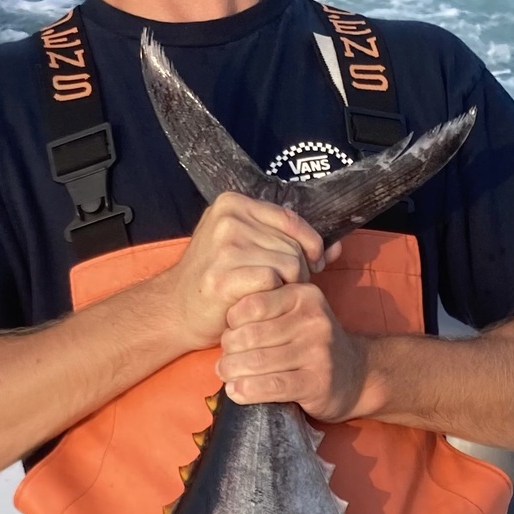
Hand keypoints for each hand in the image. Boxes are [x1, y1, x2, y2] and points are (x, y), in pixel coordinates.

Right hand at [159, 194, 336, 351]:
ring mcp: (224, 246)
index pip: (291, 218)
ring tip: (271, 296)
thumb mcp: (250, 249)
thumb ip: (291, 242)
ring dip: (289, 286)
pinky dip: (275, 296)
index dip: (311, 243)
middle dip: (299, 270)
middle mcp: (228, 219)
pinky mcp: (224, 275)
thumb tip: (337, 247)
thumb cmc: (218, 280)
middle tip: (283, 288)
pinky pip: (274, 281)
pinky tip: (261, 303)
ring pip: (290, 263)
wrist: (176, 310)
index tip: (313, 263)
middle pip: (293, 243)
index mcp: (232, 203)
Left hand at [217, 281, 374, 421]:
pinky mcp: (317, 382)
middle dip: (229, 351)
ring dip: (232, 372)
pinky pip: (271, 386)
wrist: (356, 375)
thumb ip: (264, 311)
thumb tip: (219, 325)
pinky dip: (247, 391)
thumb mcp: (295, 314)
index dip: (231, 322)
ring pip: (256, 362)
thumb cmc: (312, 344)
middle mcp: (313, 320)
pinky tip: (237, 392)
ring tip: (227, 375)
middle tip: (225, 361)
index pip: (251, 304)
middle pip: (250, 335)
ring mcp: (318, 352)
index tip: (230, 334)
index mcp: (303, 295)